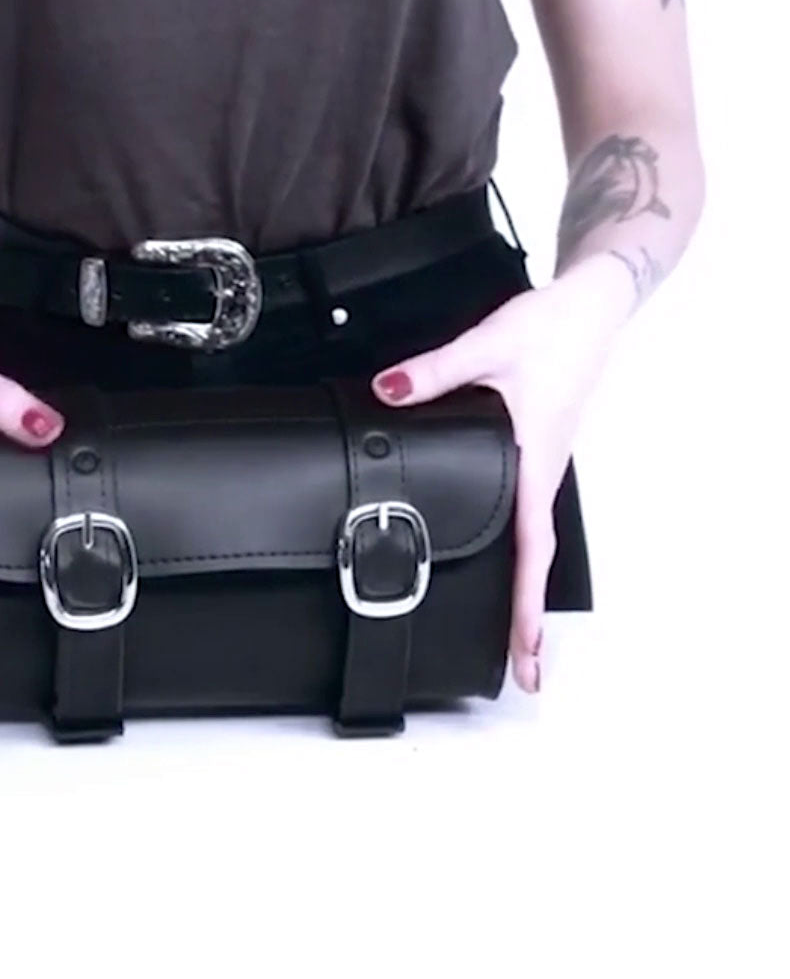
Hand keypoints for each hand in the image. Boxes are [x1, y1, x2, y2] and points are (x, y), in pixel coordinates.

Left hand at [368, 257, 634, 693]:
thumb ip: (435, 372)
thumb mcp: (490, 344)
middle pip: (532, 560)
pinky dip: (510, 549)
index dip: (526, 603)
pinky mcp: (526, 453)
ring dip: (519, 586)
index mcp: (535, 459)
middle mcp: (538, 472)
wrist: (591, 304)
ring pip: (525, 539)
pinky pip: (517, 512)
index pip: (531, 547)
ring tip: (510, 637)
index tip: (528, 653)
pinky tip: (492, 563)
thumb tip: (387, 393)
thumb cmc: (553, 328)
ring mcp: (534, 466)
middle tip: (523, 674)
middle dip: (527, 618)